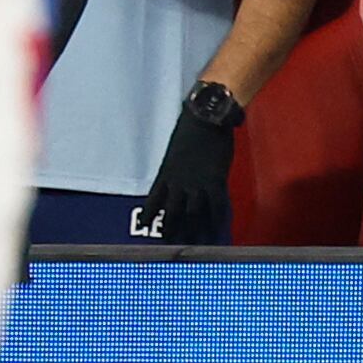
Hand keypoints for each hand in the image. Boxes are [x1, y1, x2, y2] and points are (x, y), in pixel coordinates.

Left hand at [142, 105, 235, 244]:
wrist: (205, 116)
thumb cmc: (191, 127)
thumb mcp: (177, 148)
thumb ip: (176, 165)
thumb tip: (177, 176)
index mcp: (166, 172)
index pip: (154, 200)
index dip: (150, 215)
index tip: (145, 227)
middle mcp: (179, 182)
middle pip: (172, 213)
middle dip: (171, 230)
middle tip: (171, 245)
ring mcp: (197, 183)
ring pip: (193, 215)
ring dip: (193, 231)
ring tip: (195, 245)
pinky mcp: (215, 181)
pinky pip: (216, 206)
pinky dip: (216, 220)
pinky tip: (217, 230)